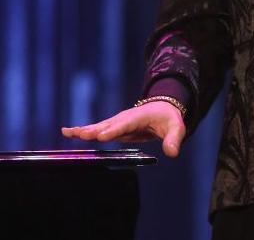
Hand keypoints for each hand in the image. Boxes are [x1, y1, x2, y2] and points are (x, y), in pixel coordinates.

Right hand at [61, 101, 185, 158]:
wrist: (163, 108)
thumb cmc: (169, 118)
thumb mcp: (176, 128)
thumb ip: (174, 139)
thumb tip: (173, 153)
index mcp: (140, 117)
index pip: (126, 124)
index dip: (114, 130)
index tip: (101, 136)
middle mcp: (125, 118)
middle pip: (108, 124)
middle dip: (94, 129)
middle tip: (80, 134)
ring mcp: (118, 122)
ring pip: (99, 126)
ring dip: (84, 130)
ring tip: (68, 132)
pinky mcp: (113, 127)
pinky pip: (97, 130)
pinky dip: (83, 131)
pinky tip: (68, 132)